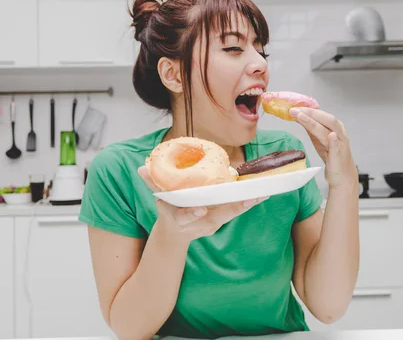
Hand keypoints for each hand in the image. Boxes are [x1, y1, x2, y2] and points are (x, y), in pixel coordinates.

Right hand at [138, 166, 267, 242]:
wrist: (175, 234)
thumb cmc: (169, 211)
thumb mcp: (158, 199)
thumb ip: (152, 183)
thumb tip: (141, 168)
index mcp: (180, 218)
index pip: (185, 217)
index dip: (191, 214)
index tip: (200, 210)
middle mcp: (199, 223)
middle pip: (217, 217)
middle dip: (233, 208)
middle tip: (248, 199)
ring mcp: (212, 223)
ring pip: (230, 214)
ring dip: (246, 204)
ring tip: (261, 194)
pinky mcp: (221, 220)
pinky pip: (236, 210)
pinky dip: (248, 203)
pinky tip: (261, 194)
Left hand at [289, 107, 356, 187]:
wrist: (342, 176)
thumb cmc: (332, 157)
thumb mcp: (319, 140)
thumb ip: (312, 129)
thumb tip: (299, 116)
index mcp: (335, 127)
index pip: (321, 115)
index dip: (308, 110)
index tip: (295, 107)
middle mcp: (339, 133)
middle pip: (326, 119)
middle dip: (309, 114)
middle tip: (294, 111)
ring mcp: (340, 144)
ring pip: (329, 130)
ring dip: (314, 123)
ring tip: (302, 117)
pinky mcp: (339, 155)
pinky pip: (337, 146)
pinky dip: (334, 140)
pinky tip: (331, 135)